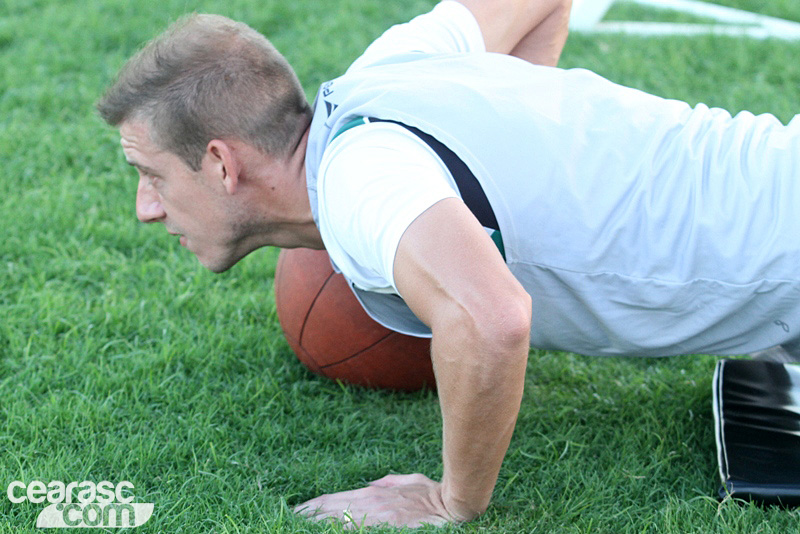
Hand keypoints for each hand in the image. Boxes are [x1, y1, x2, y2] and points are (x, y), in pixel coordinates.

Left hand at [294, 473, 455, 527]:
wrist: (454, 507)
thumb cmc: (434, 496)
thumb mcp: (409, 482)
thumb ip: (389, 484)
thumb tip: (371, 486)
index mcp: (373, 494)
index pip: (333, 500)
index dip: (312, 507)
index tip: (295, 512)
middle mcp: (371, 504)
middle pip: (329, 511)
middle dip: (307, 518)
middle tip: (285, 521)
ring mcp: (378, 519)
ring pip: (338, 522)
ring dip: (318, 524)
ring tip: (297, 525)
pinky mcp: (389, 527)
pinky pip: (357, 529)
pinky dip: (341, 528)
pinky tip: (326, 530)